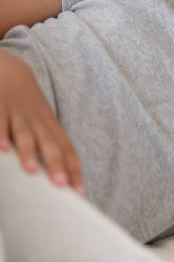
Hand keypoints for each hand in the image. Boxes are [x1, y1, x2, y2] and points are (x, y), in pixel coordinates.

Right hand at [0, 48, 83, 193]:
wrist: (11, 70)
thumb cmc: (29, 107)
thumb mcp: (42, 124)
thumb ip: (49, 147)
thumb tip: (59, 179)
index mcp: (51, 128)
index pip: (68, 150)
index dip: (74, 170)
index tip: (79, 192)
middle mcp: (38, 123)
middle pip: (50, 144)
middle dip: (56, 165)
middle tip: (60, 185)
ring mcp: (18, 115)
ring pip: (26, 134)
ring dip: (28, 152)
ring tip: (32, 170)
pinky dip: (0, 134)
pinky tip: (2, 148)